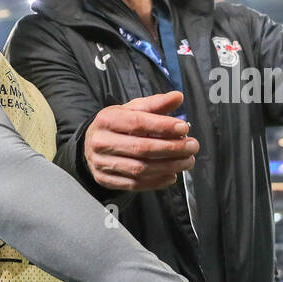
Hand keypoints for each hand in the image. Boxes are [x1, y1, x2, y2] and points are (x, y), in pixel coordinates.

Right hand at [83, 90, 199, 190]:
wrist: (90, 145)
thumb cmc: (116, 125)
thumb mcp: (131, 109)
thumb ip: (155, 104)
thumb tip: (178, 97)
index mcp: (107, 120)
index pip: (138, 123)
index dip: (163, 126)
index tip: (184, 128)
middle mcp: (102, 142)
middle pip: (142, 148)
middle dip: (172, 148)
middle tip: (192, 146)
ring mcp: (102, 163)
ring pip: (140, 169)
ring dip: (169, 166)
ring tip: (187, 161)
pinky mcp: (106, 180)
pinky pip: (135, 184)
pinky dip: (157, 182)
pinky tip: (172, 175)